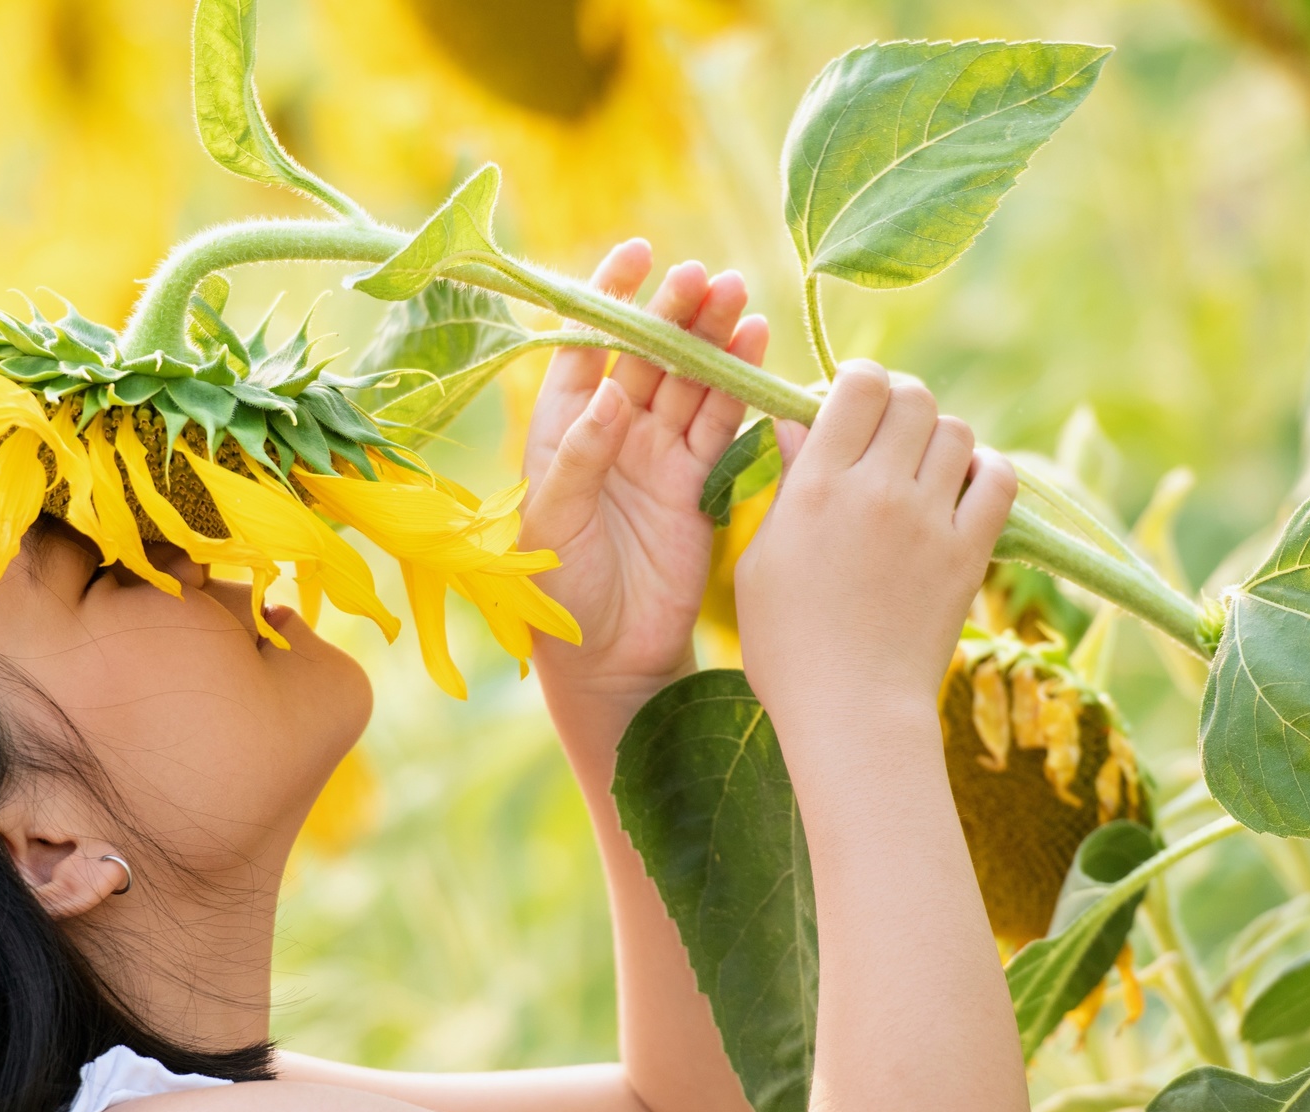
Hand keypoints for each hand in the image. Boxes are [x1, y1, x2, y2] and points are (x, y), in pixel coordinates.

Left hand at [520, 241, 770, 736]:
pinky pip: (720, 424)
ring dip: (713, 340)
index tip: (638, 255)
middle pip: (646, 355)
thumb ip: (581, 455)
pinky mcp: (696, 483)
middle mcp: (610, 432)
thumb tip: (611, 392)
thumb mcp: (553, 521)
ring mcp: (657, 454)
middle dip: (675, 313)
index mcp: (561, 428)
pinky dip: (738, 387)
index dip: (610, 298)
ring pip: (689, 381)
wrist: (606, 657)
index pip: (585, 346)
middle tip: (705, 278)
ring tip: (739, 299)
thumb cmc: (557, 591)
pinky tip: (756, 347)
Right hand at [734, 362, 1015, 735]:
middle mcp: (877, 492)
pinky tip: (962, 491)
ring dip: (940, 439)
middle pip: (913, 397)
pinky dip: (985, 472)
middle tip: (887, 438)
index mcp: (817, 488)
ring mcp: (931, 521)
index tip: (848, 409)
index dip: (857, 383)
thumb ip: (787, 486)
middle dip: (899, 405)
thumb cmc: (787, 647)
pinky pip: (999, 479)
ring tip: (922, 471)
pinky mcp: (971, 553)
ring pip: (956, 431)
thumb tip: (799, 422)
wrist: (852, 714)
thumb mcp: (761, 562)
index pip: (858, 385)